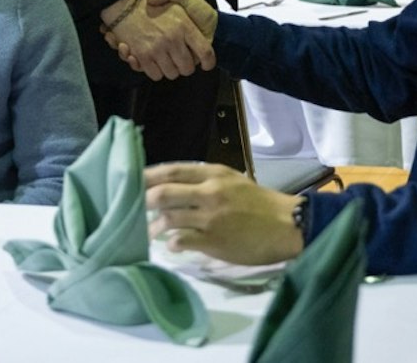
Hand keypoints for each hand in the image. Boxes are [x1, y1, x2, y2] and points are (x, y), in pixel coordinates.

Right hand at [100, 0, 213, 81]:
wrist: (125, 4)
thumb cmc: (155, 3)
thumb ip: (194, 10)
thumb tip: (201, 29)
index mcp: (185, 25)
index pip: (205, 52)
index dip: (208, 62)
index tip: (206, 65)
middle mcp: (172, 39)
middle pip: (188, 68)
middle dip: (185, 66)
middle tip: (180, 58)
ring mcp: (156, 49)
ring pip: (172, 74)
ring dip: (170, 69)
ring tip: (166, 57)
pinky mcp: (142, 56)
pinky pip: (155, 75)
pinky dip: (156, 71)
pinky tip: (154, 60)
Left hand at [145, 162, 303, 265]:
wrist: (286, 225)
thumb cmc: (259, 203)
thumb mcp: (232, 181)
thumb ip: (204, 182)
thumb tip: (173, 188)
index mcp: (214, 174)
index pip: (172, 170)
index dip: (148, 175)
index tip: (131, 180)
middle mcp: (209, 192)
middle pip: (163, 193)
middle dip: (142, 201)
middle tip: (132, 208)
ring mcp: (210, 218)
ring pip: (168, 219)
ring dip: (154, 227)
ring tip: (150, 233)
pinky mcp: (213, 241)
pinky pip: (181, 241)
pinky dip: (171, 243)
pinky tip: (171, 245)